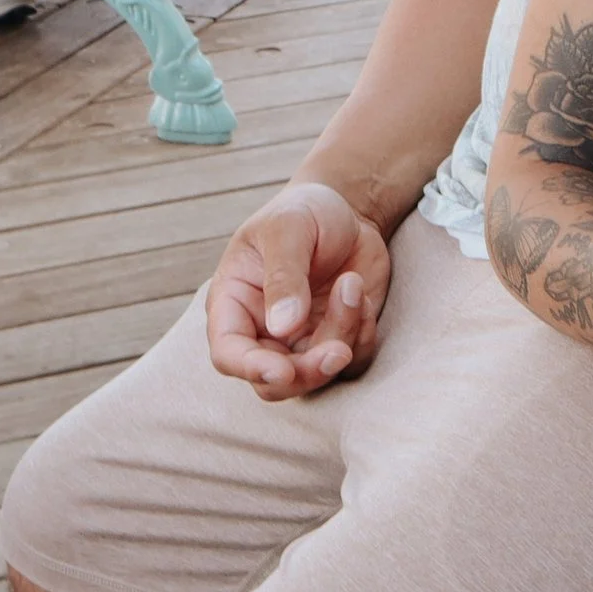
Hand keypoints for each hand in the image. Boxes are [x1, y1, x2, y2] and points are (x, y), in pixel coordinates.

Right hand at [206, 182, 391, 400]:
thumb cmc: (305, 211)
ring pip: (317, 374)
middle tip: (340, 349)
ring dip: (343, 338)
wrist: (349, 210)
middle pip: (275, 381)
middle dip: (309, 371)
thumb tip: (282, 327)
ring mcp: (302, 340)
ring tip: (352, 284)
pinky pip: (352, 361)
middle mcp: (263, 331)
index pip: (229, 353)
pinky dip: (363, 336)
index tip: (283, 370)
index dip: (250, 369)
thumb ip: (283, 276)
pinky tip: (362, 296)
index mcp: (234, 304)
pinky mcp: (338, 339)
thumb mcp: (288, 229)